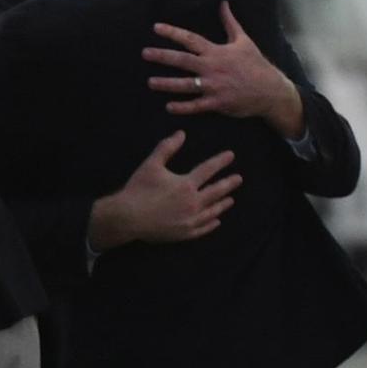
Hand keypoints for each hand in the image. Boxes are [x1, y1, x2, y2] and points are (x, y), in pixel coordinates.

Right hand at [88, 133, 239, 250]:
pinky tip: (216, 221)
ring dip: (223, 204)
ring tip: (231, 199)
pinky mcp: (184, 233)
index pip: (208, 170)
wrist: (128, 218)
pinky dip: (211, 224)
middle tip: (238, 179)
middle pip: (216, 191)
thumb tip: (181, 133)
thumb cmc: (139, 189)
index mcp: (186, 184)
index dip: (220, 161)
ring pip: (212, 211)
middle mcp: (193, 203)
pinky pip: (203, 228)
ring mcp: (190, 220)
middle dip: (228, 183)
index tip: (231, 156)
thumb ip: (167, 148)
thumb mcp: (151, 165)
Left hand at [143, 5, 304, 137]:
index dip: (173, 32)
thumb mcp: (243, 40)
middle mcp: (212, 68)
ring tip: (150, 82)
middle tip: (145, 54)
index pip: (190, 39)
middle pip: (183, 60)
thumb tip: (224, 3)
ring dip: (167, 84)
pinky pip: (196, 106)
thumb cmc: (255, 64)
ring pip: (186, 85)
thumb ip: (230, 22)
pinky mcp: (217, 103)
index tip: (156, 28)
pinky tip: (169, 106)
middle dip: (162, 56)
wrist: (270, 90)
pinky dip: (182, 107)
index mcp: (216, 51)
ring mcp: (214, 86)